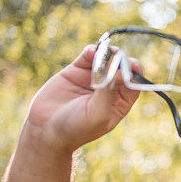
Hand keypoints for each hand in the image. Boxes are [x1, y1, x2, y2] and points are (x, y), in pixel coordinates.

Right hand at [23, 45, 140, 152]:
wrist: (45, 129)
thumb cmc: (76, 128)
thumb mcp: (97, 113)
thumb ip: (109, 92)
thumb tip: (122, 71)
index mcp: (120, 103)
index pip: (133, 84)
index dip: (134, 72)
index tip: (131, 64)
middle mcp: (109, 89)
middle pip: (121, 69)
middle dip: (121, 60)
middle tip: (117, 56)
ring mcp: (93, 78)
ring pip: (106, 60)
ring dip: (107, 54)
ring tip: (103, 54)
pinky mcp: (76, 71)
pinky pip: (88, 56)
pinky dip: (92, 51)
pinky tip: (92, 52)